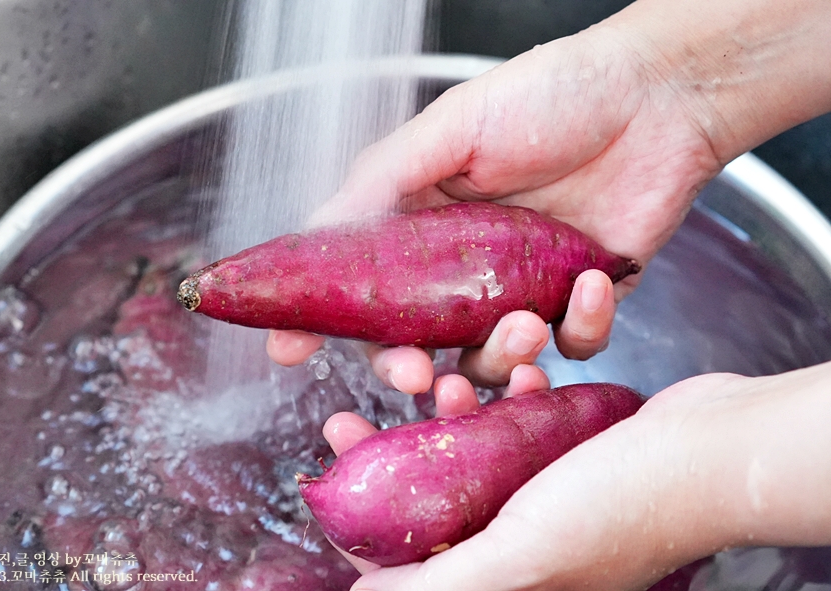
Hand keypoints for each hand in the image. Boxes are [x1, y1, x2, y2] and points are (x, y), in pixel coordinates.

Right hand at [268, 23, 722, 391]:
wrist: (656, 95)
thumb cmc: (553, 94)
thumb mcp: (454, 126)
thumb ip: (385, 179)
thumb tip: (318, 228)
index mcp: (422, 222)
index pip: (362, 285)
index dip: (326, 322)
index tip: (289, 352)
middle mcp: (463, 264)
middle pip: (417, 341)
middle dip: (412, 369)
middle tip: (420, 374)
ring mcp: (520, 287)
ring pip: (490, 357)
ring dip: (500, 357)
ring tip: (522, 324)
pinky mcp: (580, 299)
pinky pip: (571, 343)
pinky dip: (580, 327)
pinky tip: (590, 285)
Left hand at [322, 361, 830, 590]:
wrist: (715, 447)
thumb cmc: (628, 504)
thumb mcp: (523, 552)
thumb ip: (445, 577)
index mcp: (509, 575)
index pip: (412, 554)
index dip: (364, 512)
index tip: (335, 458)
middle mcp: (523, 540)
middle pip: (431, 496)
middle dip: (392, 450)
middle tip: (351, 415)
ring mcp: (548, 492)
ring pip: (475, 451)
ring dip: (456, 413)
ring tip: (447, 383)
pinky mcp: (571, 450)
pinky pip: (521, 422)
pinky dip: (512, 397)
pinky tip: (516, 373)